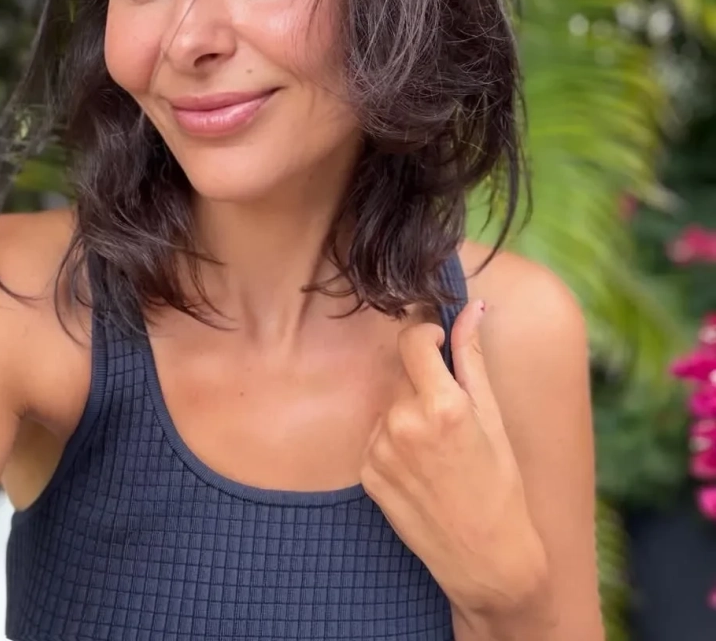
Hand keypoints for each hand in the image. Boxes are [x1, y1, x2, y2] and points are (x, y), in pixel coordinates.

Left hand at [359, 299, 548, 618]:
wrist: (486, 560)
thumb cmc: (500, 487)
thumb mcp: (493, 417)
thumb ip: (473, 357)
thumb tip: (474, 307)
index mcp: (441, 406)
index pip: (412, 339)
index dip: (425, 332)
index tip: (438, 340)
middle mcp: (403, 424)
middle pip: (402, 371)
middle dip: (422, 379)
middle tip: (452, 413)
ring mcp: (380, 450)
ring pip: (388, 402)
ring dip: (407, 410)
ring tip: (439, 447)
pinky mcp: (366, 473)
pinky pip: (377, 434)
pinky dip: (394, 439)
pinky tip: (421, 466)